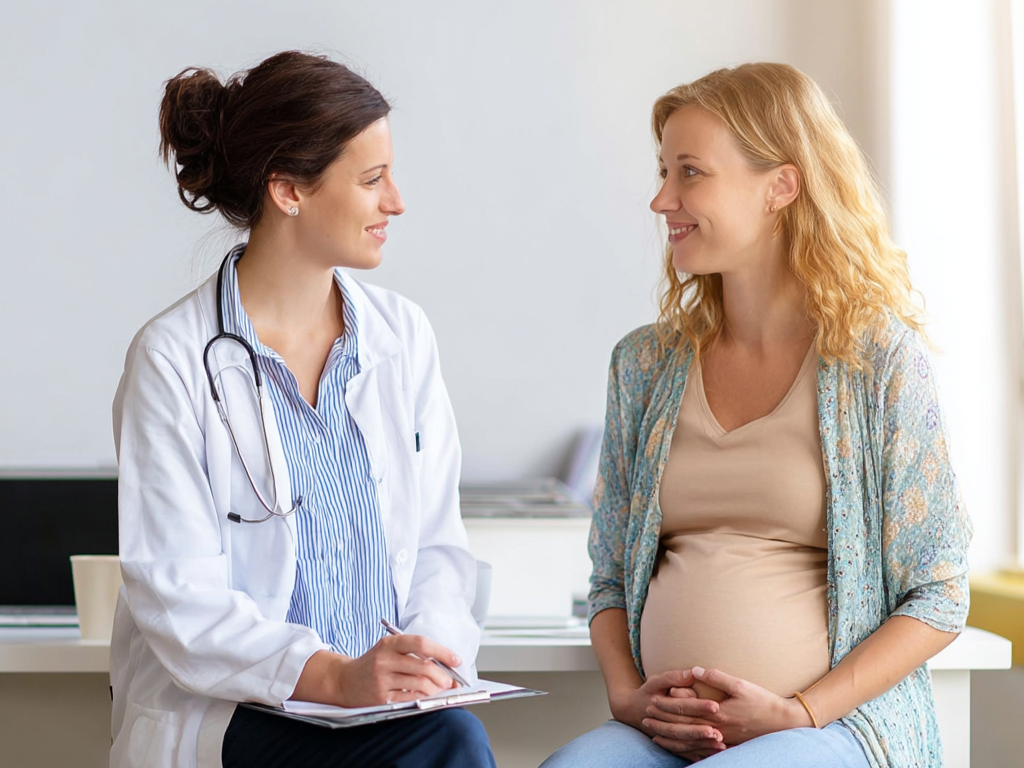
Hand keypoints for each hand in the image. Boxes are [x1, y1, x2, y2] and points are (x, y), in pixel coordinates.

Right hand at [293, 634, 460, 706]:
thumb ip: (411, 653)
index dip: (442, 652)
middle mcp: (384, 660)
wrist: (344, 681)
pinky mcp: (380, 698)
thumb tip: (444, 665)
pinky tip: (426, 697)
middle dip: (443, 676)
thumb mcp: (387, 650)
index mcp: (388, 644)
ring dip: (436, 689)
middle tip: (451, 681)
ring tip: (440, 690)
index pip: (421, 643)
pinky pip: (409, 698)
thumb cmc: (372, 664)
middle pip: (423, 666)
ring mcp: (381, 680)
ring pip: (419, 684)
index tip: (456, 660)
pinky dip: (423, 698)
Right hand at [609, 670, 725, 759]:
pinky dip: (698, 754)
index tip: (716, 706)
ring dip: (702, 745)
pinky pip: (684, 752)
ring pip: (684, 744)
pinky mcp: (670, 743)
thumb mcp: (657, 680)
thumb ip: (674, 677)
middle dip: (701, 731)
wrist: (631, 710)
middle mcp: (661, 723)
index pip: (681, 706)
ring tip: (721, 745)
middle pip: (683, 728)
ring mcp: (665, 736)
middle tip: (720, 732)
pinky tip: (713, 753)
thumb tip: (693, 673)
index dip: (698, 706)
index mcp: (659, 705)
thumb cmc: (648, 691)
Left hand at [649, 666, 812, 746]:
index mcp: (717, 714)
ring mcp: (722, 740)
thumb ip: (715, 677)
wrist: (783, 723)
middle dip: (663, 723)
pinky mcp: (727, 746)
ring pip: (690, 742)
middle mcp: (717, 730)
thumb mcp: (740, 685)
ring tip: (654, 736)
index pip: (685, 710)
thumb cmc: (762, 701)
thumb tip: (693, 670)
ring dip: (671, 739)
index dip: (667, 706)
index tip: (651, 701)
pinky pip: (702, 751)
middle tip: (645, 719)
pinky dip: (687, 750)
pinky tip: (678, 748)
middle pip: (683, 728)